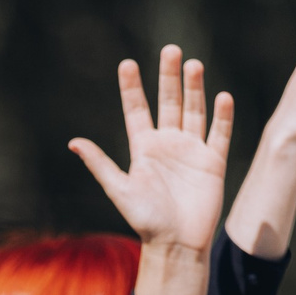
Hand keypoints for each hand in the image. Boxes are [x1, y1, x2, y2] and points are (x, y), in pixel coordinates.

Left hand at [70, 47, 232, 294]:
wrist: (176, 244)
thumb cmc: (145, 221)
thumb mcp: (119, 190)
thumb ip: (100, 164)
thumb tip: (74, 142)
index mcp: (143, 148)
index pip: (137, 110)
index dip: (132, 88)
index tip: (126, 63)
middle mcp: (168, 144)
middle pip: (169, 102)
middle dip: (169, 77)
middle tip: (171, 50)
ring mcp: (191, 150)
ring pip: (194, 111)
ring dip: (195, 88)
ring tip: (193, 64)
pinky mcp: (213, 161)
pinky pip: (219, 133)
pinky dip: (221, 116)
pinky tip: (221, 96)